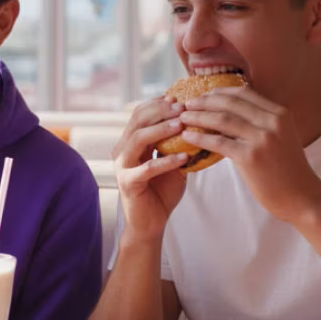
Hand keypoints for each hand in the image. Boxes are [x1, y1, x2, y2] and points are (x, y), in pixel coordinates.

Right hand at [112, 97, 190, 240]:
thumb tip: (198, 121)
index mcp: (130, 142)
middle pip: (137, 121)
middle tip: (182, 106)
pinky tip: (184, 157)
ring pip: (138, 139)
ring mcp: (122, 166)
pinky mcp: (128, 183)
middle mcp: (122, 151)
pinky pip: (147, 168)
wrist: (150, 223)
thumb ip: (177, 143)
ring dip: (160, 129)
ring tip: (182, 124)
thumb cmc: (161, 191)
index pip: (139, 114)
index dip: (157, 103)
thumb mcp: (171, 161)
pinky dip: (166, 161)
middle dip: (160, 111)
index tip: (178, 96)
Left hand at [180, 87, 320, 222]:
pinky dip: (200, 137)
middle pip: (230, 103)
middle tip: (187, 104)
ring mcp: (262, 139)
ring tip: (183, 118)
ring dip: (198, 117)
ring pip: (222, 120)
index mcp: (280, 114)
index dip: (219, 92)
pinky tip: (188, 137)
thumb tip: (232, 113)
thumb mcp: (282, 137)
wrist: (302, 197)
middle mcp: (272, 122)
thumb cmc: (288, 171)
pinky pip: (219, 142)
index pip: (244, 93)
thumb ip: (262, 123)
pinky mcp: (250, 157)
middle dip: (204, 101)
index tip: (203, 94)